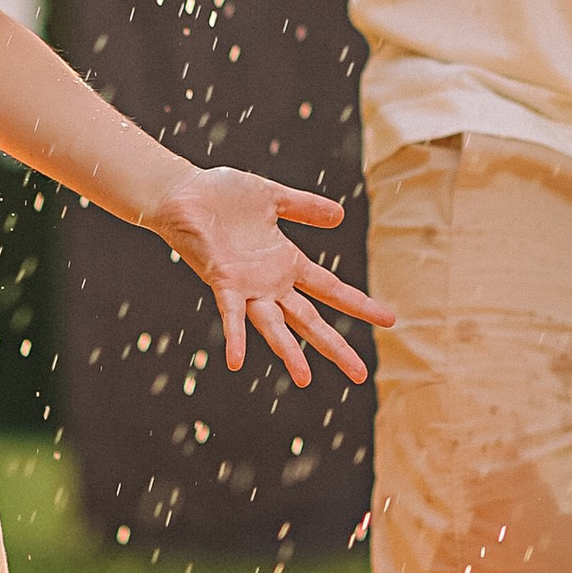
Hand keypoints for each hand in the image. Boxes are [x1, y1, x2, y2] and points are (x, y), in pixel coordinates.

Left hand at [142, 168, 392, 389]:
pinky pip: (229, 314)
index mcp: (285, 262)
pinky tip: (237, 361)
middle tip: (360, 375)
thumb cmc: (221, 195)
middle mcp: (269, 282)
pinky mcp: (221, 281)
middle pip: (309, 320)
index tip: (390, 320)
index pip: (330, 289)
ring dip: (289, 352)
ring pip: (274, 326)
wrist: (181, 192)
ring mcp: (246, 286)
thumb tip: (341, 216)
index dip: (359, 304)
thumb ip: (304, 207)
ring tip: (306, 380)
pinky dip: (235, 336)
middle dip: (334, 346)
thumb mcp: (273, 197)